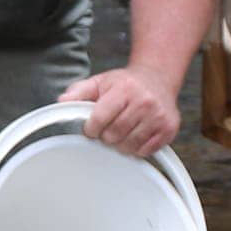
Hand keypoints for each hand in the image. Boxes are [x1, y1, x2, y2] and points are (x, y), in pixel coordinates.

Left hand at [60, 65, 182, 156]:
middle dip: (106, 135)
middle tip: (109, 127)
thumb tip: (62, 101)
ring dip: (121, 143)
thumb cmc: (126, 83)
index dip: (91, 128)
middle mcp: (145, 102)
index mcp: (125, 88)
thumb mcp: (101, 81)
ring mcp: (159, 116)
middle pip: (113, 135)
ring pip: (129, 146)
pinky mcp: (169, 129)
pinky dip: (137, 147)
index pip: (99, 119)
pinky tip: (136, 133)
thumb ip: (79, 91)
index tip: (92, 126)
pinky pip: (145, 151)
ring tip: (122, 130)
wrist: (158, 78)